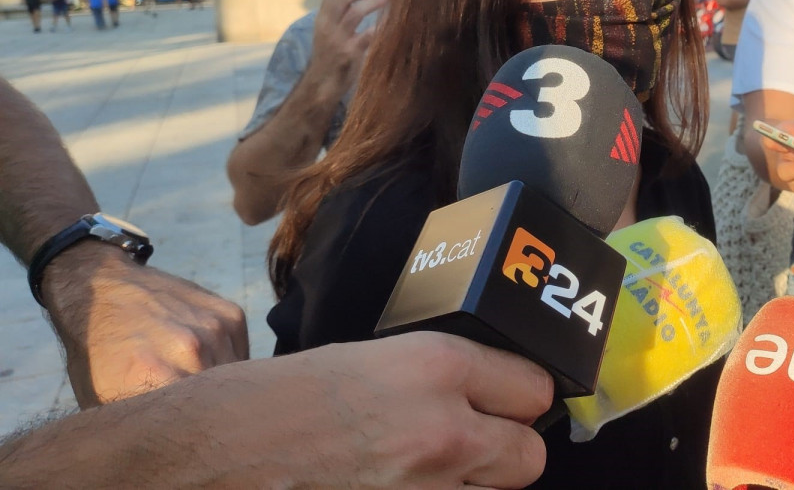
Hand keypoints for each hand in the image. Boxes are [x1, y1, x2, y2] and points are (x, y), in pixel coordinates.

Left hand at [42, 244, 247, 406]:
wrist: (103, 290)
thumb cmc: (98, 352)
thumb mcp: (101, 397)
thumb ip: (138, 420)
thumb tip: (166, 438)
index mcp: (154, 376)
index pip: (194, 418)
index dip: (188, 424)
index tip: (179, 422)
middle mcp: (189, 350)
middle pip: (218, 398)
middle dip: (207, 405)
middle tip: (190, 404)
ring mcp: (212, 327)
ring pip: (234, 375)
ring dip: (220, 382)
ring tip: (194, 377)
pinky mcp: (229, 313)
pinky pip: (240, 352)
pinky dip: (227, 359)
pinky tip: (203, 355)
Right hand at [234, 332, 550, 487]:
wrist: (215, 454)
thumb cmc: (278, 400)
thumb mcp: (372, 359)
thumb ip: (438, 376)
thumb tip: (482, 393)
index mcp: (437, 367)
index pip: (535, 388)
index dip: (519, 396)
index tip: (507, 400)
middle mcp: (444, 431)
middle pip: (530, 455)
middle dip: (507, 450)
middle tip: (474, 443)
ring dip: (468, 484)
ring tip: (418, 469)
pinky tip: (394, 488)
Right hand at [308, 0, 384, 96]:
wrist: (322, 83)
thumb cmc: (329, 55)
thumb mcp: (326, 32)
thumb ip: (337, 16)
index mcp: (322, 20)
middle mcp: (327, 27)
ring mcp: (338, 40)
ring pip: (355, 12)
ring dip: (373, 4)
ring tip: (384, 1)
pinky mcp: (350, 53)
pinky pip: (368, 34)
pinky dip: (380, 27)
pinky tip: (388, 24)